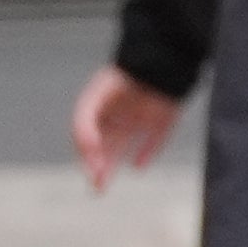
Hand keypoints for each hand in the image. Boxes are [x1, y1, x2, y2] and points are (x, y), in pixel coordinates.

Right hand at [71, 66, 179, 190]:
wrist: (162, 59)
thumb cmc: (124, 75)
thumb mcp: (95, 98)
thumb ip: (84, 124)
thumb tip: (89, 151)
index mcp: (101, 104)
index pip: (87, 135)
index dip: (86, 154)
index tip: (92, 169)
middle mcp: (119, 111)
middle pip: (103, 143)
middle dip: (97, 165)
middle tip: (96, 186)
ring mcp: (141, 115)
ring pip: (122, 144)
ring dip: (112, 164)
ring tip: (102, 185)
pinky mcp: (163, 118)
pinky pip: (154, 140)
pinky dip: (146, 153)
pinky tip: (138, 166)